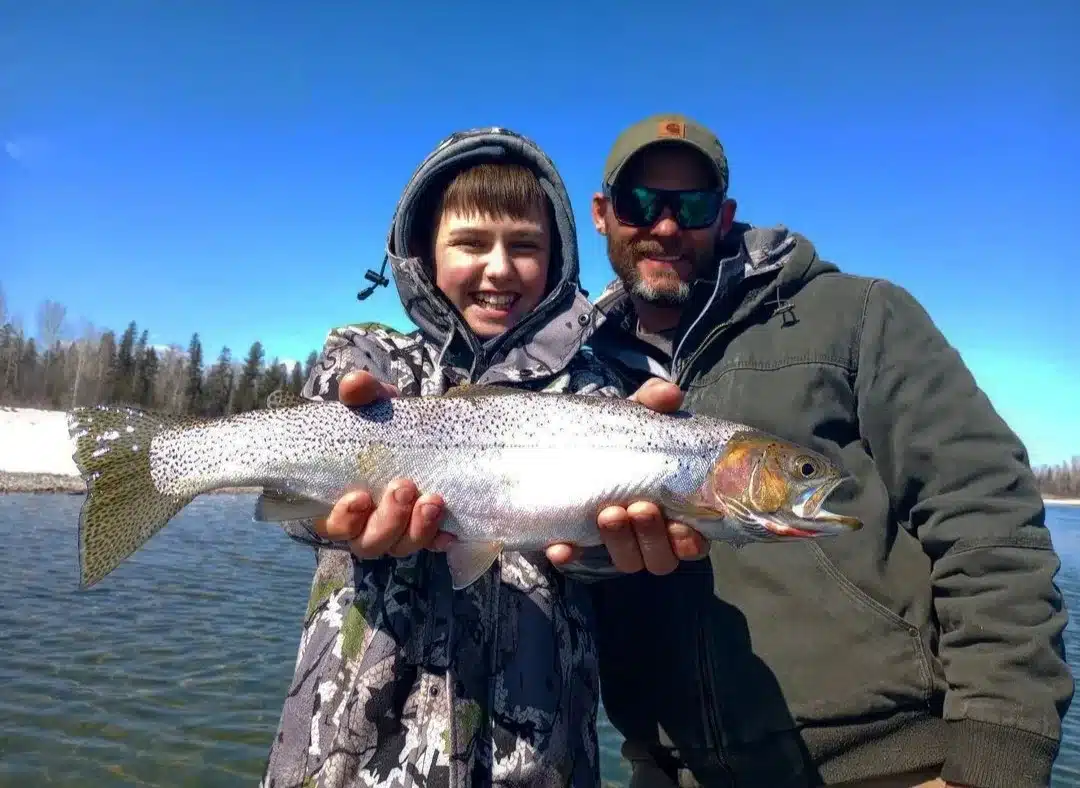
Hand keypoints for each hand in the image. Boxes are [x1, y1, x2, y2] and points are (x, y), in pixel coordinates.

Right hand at [312, 370, 452, 558]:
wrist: (413, 430)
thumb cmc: (380, 424)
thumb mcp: (371, 405)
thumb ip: (360, 394)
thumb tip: (355, 383)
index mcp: (339, 501)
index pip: (333, 525)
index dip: (343, 518)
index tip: (359, 497)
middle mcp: (365, 525)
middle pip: (370, 542)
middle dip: (388, 520)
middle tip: (404, 487)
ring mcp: (396, 532)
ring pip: (401, 547)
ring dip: (417, 529)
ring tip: (433, 500)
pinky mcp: (424, 531)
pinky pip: (432, 544)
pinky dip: (440, 539)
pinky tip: (451, 533)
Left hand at [545, 377, 709, 574]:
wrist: (573, 441)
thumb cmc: (622, 436)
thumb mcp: (636, 417)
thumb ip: (653, 402)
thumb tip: (670, 393)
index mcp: (675, 510)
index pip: (692, 542)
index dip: (688, 541)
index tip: (680, 524)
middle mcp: (650, 535)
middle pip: (660, 557)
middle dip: (651, 536)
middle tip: (636, 507)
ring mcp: (617, 543)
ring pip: (627, 561)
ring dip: (619, 543)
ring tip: (606, 513)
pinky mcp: (581, 543)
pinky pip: (576, 559)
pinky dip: (570, 555)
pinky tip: (560, 546)